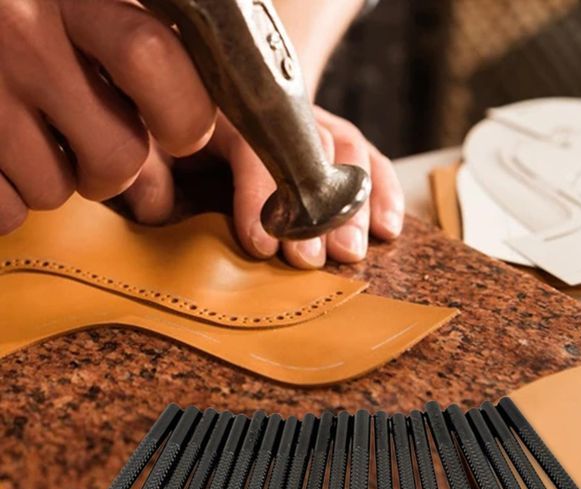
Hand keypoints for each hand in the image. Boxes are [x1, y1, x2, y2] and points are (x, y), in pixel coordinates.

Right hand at [0, 0, 215, 231]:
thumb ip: (133, 36)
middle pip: (118, 155)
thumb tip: (196, 123)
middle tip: (101, 152)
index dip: (181, 115)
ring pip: (57, 189)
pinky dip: (10, 202)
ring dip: (59, 179)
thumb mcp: (84, 0)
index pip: (154, 61)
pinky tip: (0, 159)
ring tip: (33, 137)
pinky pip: (5, 210)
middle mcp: (19, 25)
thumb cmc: (25, 8)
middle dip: (119, 172)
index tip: (179, 130)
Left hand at [125, 108, 404, 267]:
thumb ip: (150, 172)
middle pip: (311, 149)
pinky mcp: (337, 138)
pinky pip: (369, 157)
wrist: (216, 94)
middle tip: (314, 260)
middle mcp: (278, 113)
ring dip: (353, 206)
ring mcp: (312, 121)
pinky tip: (390, 227)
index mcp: (227, 110)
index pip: (253, 146)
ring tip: (351, 252)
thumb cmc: (180, 135)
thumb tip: (155, 208)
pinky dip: (384, 191)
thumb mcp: (153, 147)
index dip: (260, 196)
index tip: (263, 246)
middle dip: (316, 210)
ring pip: (346, 153)